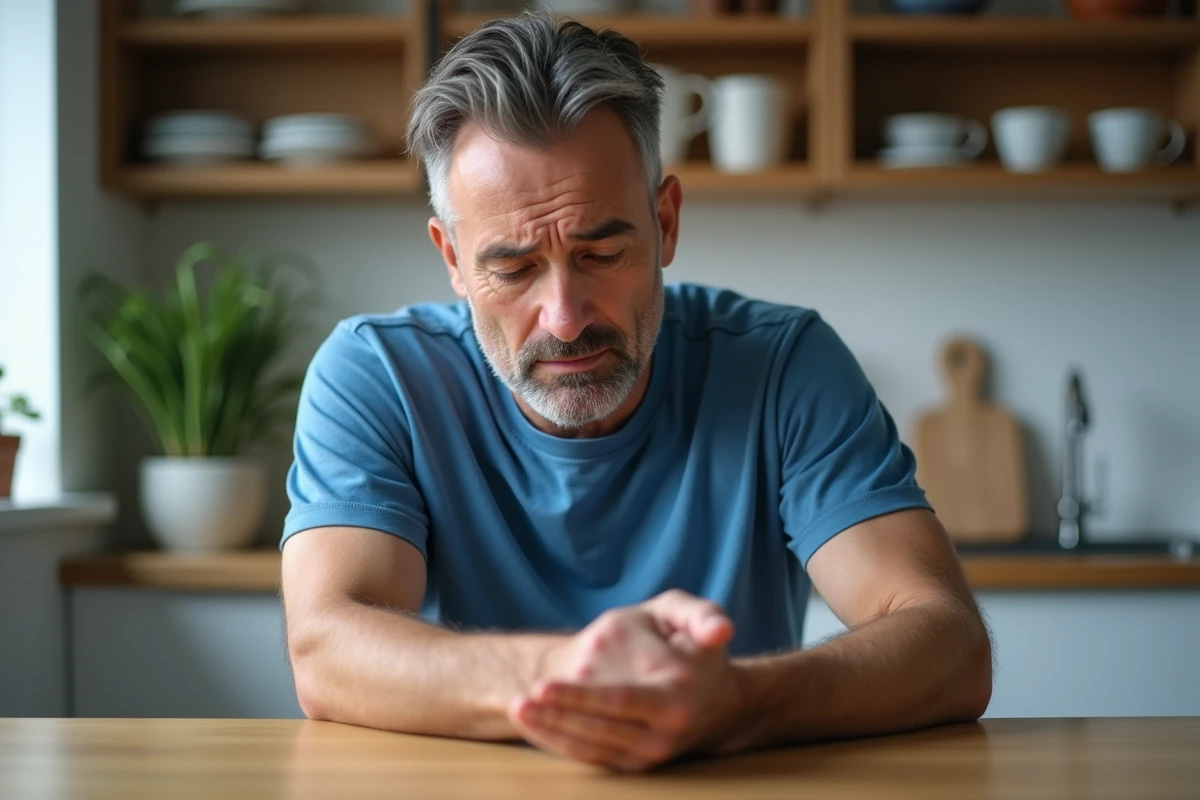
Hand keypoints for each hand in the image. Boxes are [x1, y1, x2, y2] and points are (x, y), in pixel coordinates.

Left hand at [508, 590, 745, 771]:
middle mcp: (664, 733)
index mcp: (676, 696)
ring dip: (549, 732)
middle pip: (598, 729)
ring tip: (517, 710)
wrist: (714, 698)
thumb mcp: (696, 617)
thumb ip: (701, 614)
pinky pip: (592, 757)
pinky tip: (533, 726)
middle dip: (553, 717)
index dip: (578, 697)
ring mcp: (650, 753)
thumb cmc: (692, 646)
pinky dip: (559, 743)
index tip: (541, 687)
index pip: (620, 700)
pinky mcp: (637, 764)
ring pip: (590, 747)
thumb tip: (719, 630)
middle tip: (516, 702)